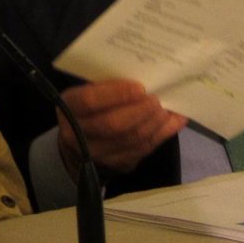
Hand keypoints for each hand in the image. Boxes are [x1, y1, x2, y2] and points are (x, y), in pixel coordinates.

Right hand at [57, 79, 186, 175]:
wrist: (78, 144)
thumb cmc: (88, 108)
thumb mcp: (86, 92)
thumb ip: (107, 87)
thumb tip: (143, 78)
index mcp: (69, 108)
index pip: (90, 101)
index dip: (116, 93)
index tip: (139, 87)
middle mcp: (78, 135)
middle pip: (113, 124)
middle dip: (140, 110)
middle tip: (157, 99)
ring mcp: (98, 154)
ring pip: (132, 140)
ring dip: (154, 123)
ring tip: (167, 108)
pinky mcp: (118, 165)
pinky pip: (143, 150)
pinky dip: (162, 134)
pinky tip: (174, 121)